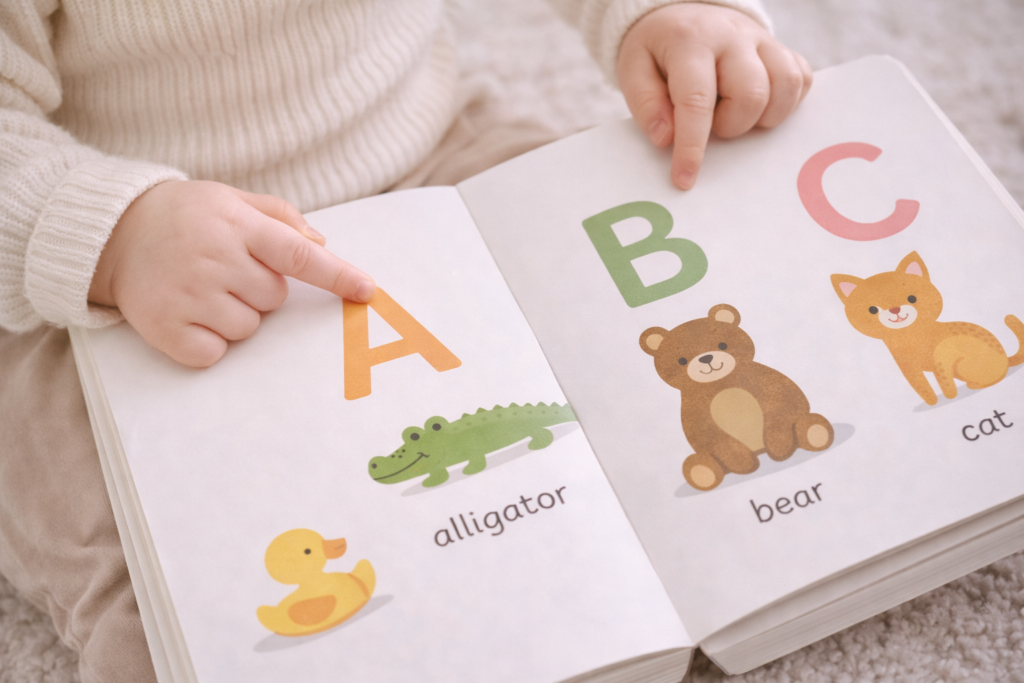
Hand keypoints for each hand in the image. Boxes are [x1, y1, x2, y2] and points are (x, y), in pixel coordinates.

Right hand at [88, 180, 375, 367]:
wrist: (112, 232)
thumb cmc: (186, 216)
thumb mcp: (232, 200)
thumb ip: (281, 218)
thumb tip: (324, 244)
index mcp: (237, 225)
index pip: (298, 254)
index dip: (336, 275)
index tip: (366, 290)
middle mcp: (214, 259)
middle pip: (274, 299)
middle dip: (258, 289)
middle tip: (224, 269)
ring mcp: (188, 295)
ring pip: (248, 328)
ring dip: (234, 315)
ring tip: (203, 289)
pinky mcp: (166, 328)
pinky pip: (216, 353)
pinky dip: (209, 342)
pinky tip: (189, 314)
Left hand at [617, 3, 812, 188]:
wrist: (685, 13)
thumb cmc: (659, 49)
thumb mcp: (634, 68)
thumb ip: (646, 103)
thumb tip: (666, 139)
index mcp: (691, 41)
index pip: (696, 100)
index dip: (692, 146)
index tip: (684, 179)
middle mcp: (733, 36)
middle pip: (752, 95)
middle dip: (731, 126)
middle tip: (712, 122)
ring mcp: (763, 40)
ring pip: (786, 87)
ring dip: (762, 116)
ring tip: (735, 113)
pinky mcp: (782, 48)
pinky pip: (802, 80)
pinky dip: (786, 102)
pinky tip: (760, 104)